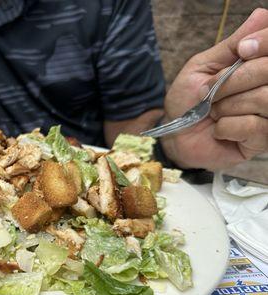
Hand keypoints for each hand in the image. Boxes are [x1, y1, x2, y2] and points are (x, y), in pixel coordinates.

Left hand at [162, 8, 267, 169]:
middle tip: (211, 92)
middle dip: (233, 81)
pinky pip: (255, 126)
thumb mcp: (203, 67)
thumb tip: (262, 15)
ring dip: (228, 105)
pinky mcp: (263, 139)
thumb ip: (232, 45)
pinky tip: (220, 130)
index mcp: (259, 67)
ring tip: (214, 112)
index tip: (243, 49)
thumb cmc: (188, 100)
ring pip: (265, 99)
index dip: (264, 42)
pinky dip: (227, 127)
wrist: (174, 135)